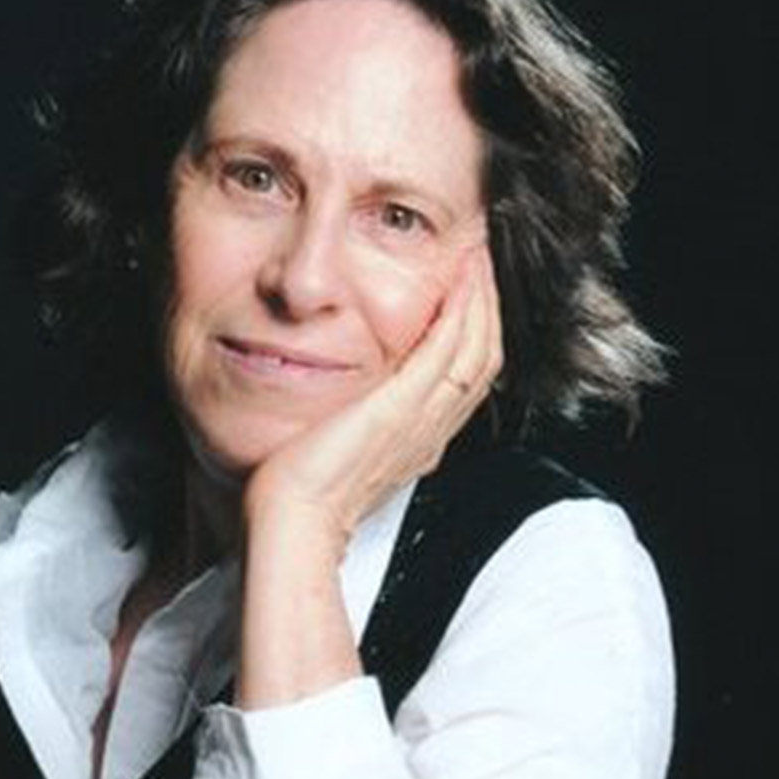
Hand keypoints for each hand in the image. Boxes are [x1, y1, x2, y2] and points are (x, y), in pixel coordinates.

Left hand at [235, 241, 501, 708]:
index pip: (464, 376)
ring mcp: (422, 421)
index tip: (466, 287)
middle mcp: (430, 431)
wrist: (291, 522)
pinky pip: (450, 350)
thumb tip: (342, 398)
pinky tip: (461, 276)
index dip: (473, 329)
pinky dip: (463, 310)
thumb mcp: (336, 449)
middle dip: (487, 305)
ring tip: (478, 255)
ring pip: (477, 350)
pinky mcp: (404, 410)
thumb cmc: (298, 492)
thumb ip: (351, 421)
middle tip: (481, 258)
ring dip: (482, 298)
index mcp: (418, 440)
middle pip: (483, 359)